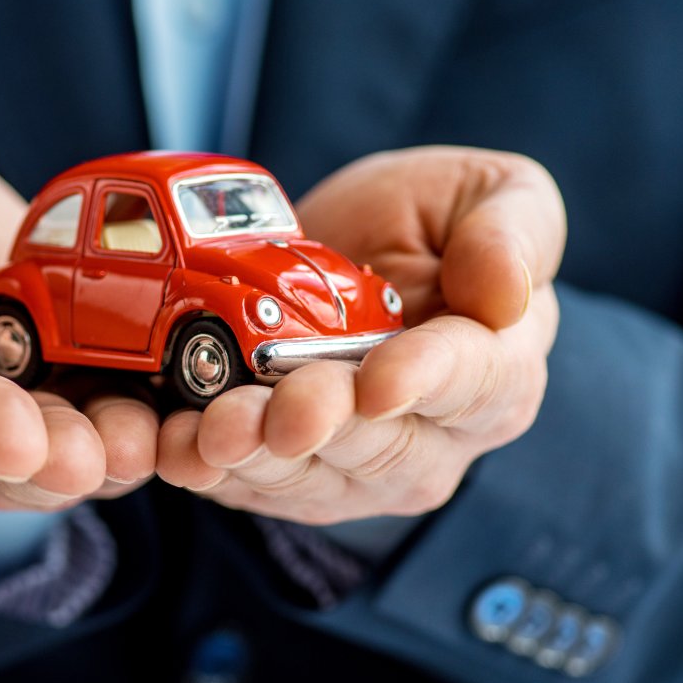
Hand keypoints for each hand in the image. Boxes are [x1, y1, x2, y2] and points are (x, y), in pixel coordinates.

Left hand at [157, 147, 564, 522]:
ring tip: (211, 432)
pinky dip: (203, 468)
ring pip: (307, 478)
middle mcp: (434, 439)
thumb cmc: (433, 229)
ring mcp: (359, 471)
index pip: (473, 383)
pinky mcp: (289, 481)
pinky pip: (247, 489)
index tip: (380, 381)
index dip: (425, 381)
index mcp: (498, 369)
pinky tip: (171, 446)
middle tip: (282, 410)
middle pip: (380, 446)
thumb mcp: (493, 194)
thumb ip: (511, 231)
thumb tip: (509, 293)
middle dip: (323, 426)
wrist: (348, 257)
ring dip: (253, 458)